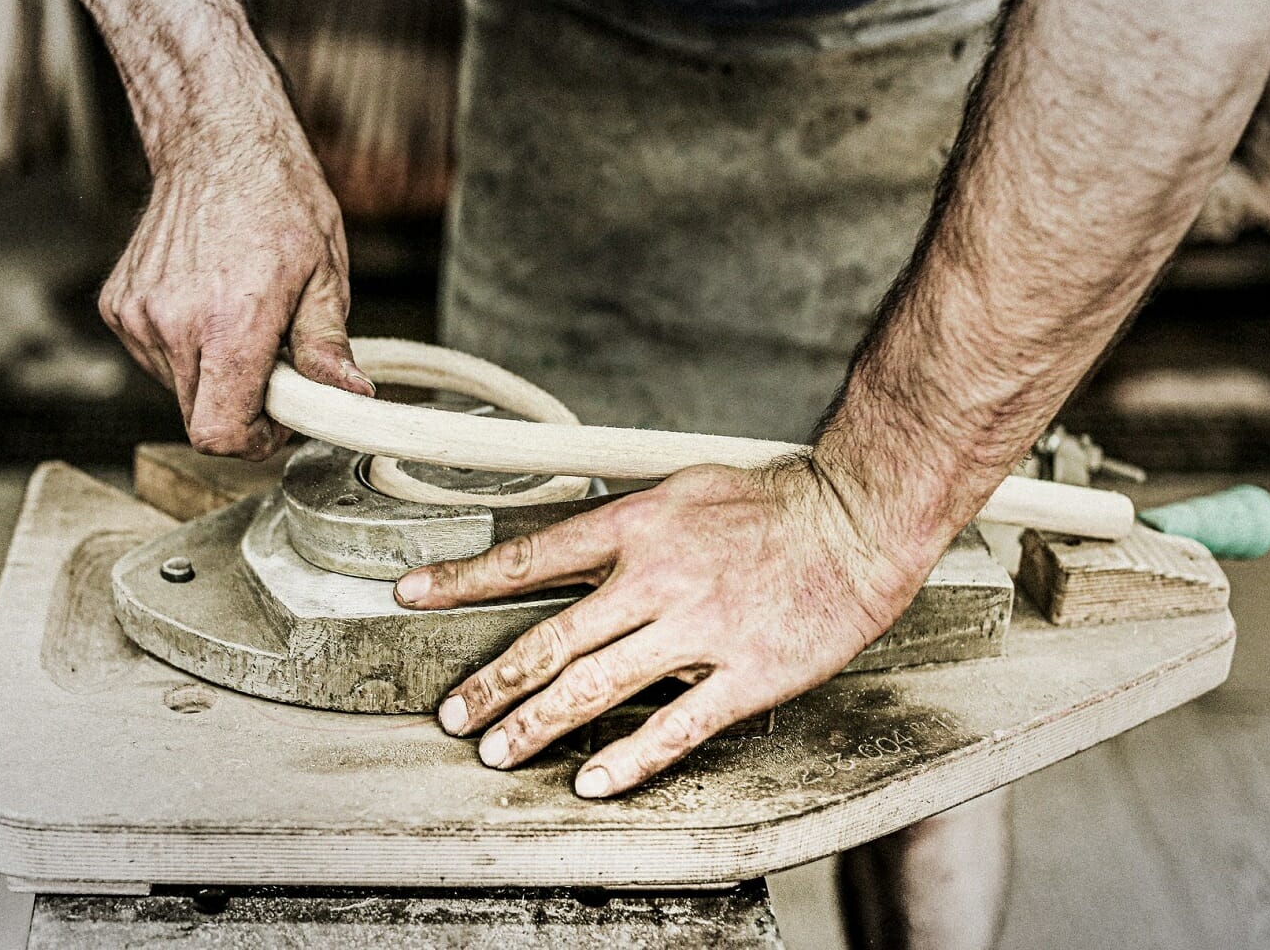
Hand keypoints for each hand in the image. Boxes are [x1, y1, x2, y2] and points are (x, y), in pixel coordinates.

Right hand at [100, 119, 373, 460]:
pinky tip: (208, 305)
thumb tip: (350, 397)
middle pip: (200, 418)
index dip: (253, 442)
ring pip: (178, 390)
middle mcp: (173, 323)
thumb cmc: (278, 199)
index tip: (278, 421)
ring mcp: (138, 315)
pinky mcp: (118, 306)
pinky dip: (185, 349)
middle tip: (274, 364)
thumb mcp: (324, 275)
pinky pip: (155, 358)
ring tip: (241, 321)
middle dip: (241, 407)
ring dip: (213, 375)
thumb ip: (328, 347)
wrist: (217, 143)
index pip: (219, 432)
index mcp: (229, 322)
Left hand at [393, 456, 936, 797]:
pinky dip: (629, 759)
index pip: (530, 558)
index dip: (464, 580)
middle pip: (552, 640)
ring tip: (496, 752)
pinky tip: (591, 781)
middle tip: (451, 714)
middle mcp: (656, 578)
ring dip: (537, 724)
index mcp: (637, 527)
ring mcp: (699, 630)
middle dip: (492, 682)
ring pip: (598, 687)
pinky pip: (676, 726)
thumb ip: (621, 526)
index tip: (414, 595)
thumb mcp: (680, 489)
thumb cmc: (769, 502)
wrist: (855, 519)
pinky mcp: (745, 673)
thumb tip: (562, 553)